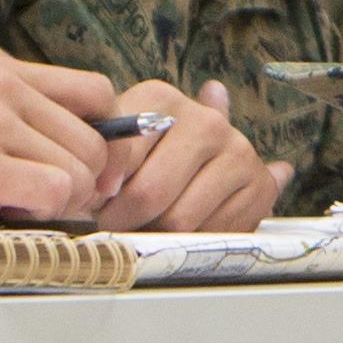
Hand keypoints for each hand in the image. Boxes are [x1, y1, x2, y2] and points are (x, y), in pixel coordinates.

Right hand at [0, 53, 112, 229]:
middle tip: (40, 200)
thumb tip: (86, 156)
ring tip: (10, 204)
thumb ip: (15, 120)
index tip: (89, 168)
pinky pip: (55, 193)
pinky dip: (40, 213)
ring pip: (80, 171)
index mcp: (0, 74)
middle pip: (96, 142)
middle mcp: (2, 91)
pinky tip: (2, 213)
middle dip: (82, 183)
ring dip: (58, 202)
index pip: (96, 92)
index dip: (106, 137)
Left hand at [93, 80, 280, 231]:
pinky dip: (193, 242)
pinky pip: (212, 234)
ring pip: (179, 220)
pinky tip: (185, 227)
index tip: (94, 203)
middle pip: (149, 194)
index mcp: (161, 100)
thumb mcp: (115, 146)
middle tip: (115, 224)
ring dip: (158, 234)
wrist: (208, 161)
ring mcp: (238, 152)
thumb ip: (99, 162)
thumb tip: (82, 195)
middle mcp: (206, 121)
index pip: (118, 154)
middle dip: (124, 221)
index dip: (98, 190)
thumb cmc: (145, 156)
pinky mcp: (260, 185)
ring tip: (149, 224)